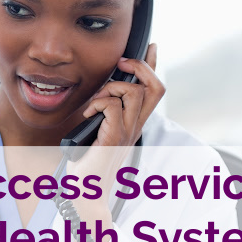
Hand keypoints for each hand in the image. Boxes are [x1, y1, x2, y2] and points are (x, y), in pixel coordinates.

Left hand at [67, 43, 163, 204]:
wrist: (86, 193)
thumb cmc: (88, 165)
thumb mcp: (99, 133)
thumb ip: (105, 114)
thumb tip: (100, 93)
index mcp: (134, 124)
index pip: (154, 90)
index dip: (154, 66)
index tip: (151, 48)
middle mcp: (135, 128)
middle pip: (155, 87)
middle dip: (140, 66)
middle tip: (120, 65)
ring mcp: (127, 134)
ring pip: (134, 92)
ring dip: (111, 87)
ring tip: (96, 101)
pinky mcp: (114, 139)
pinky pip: (112, 106)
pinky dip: (98, 104)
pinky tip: (88, 115)